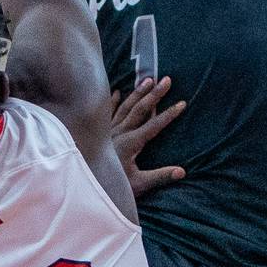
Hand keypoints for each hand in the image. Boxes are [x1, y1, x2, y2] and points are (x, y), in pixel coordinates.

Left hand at [110, 76, 185, 197]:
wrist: (84, 186)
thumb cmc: (112, 186)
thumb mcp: (139, 185)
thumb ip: (160, 176)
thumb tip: (182, 172)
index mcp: (131, 143)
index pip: (154, 125)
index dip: (169, 114)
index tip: (182, 103)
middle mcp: (119, 133)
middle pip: (140, 109)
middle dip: (155, 94)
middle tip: (166, 80)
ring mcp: (108, 130)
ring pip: (125, 106)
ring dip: (137, 92)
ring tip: (148, 79)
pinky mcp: (99, 132)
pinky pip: (107, 112)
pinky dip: (113, 101)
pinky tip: (118, 91)